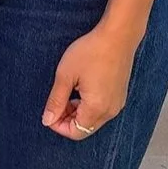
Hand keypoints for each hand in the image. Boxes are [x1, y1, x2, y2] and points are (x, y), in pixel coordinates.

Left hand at [42, 24, 138, 141]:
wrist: (117, 36)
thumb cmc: (91, 52)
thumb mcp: (65, 75)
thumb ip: (56, 101)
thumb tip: (47, 120)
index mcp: (97, 108)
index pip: (76, 132)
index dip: (58, 126)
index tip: (49, 112)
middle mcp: (110, 111)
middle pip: (85, 128)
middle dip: (67, 119)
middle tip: (56, 101)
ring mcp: (117, 104)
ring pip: (93, 120)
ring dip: (77, 112)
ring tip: (67, 91)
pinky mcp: (120, 96)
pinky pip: (101, 110)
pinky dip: (88, 106)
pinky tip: (80, 88)